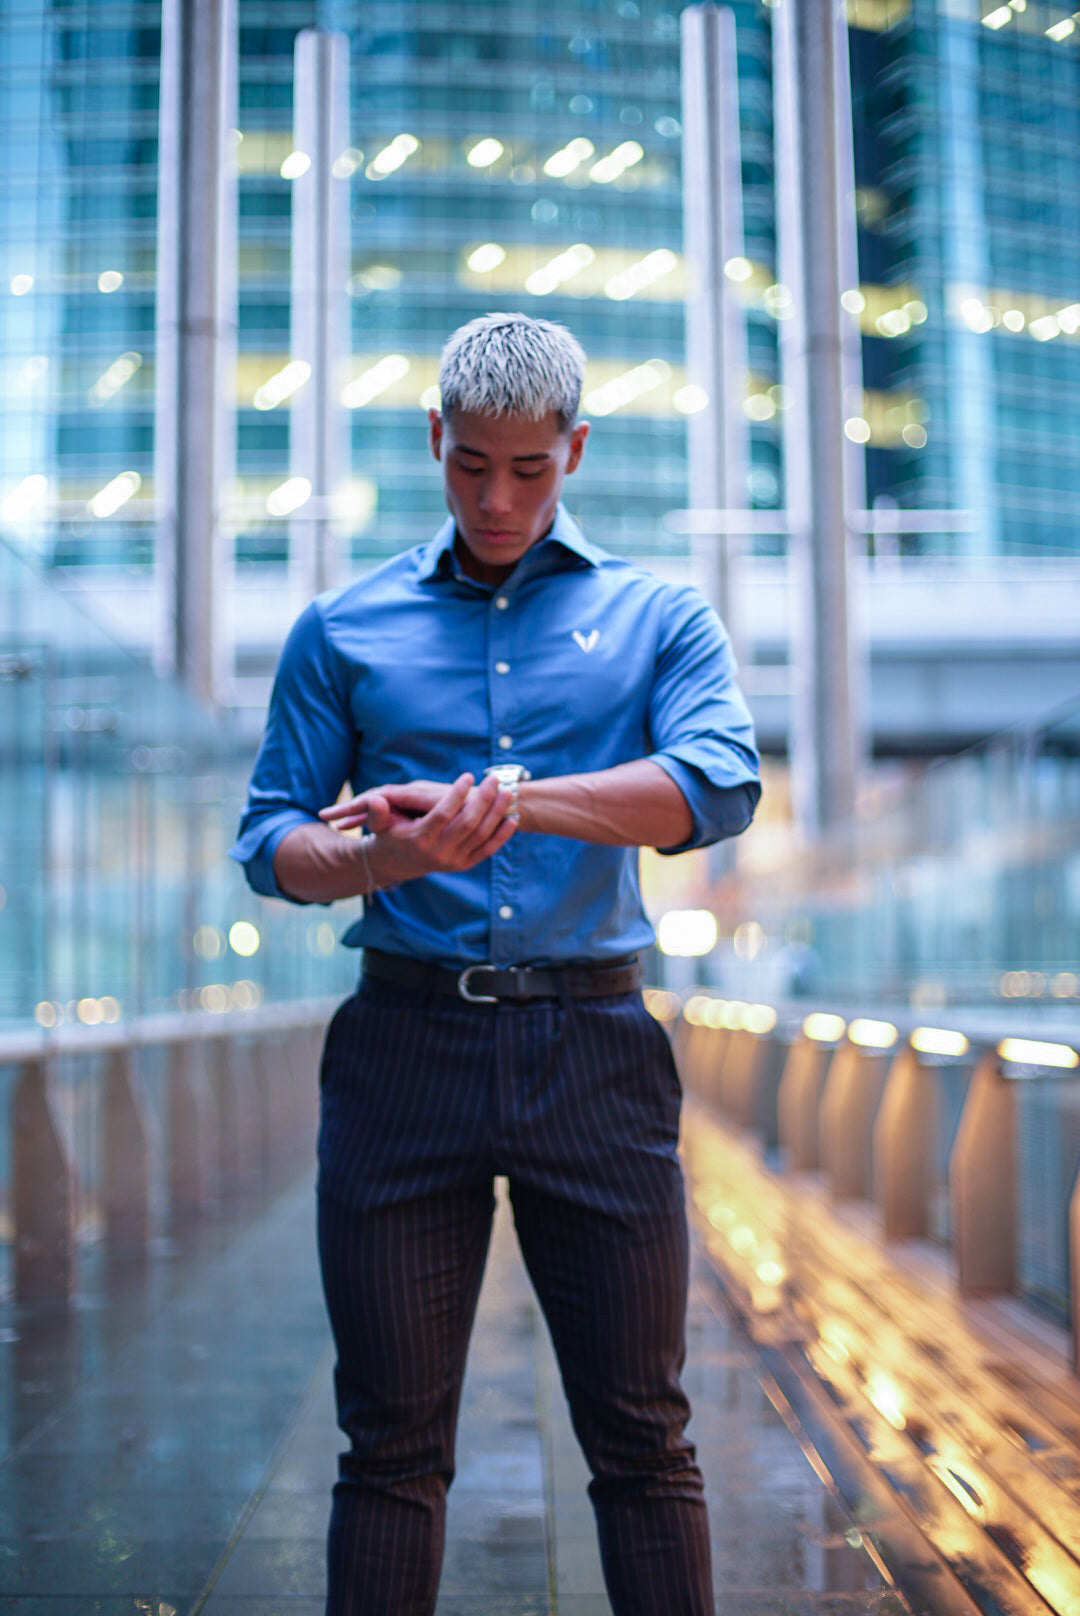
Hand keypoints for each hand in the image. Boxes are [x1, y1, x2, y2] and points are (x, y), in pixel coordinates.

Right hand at [331, 773, 517, 884]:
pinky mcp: (463, 865)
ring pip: (480, 836)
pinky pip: (487, 850)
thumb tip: (374, 799)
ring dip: (496, 814)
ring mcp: (453, 860)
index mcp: (419, 839)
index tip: (468, 776)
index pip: (442, 815)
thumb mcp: (379, 824)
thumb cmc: (390, 835)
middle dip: (483, 800)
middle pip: (467, 824)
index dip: (456, 795)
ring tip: (507, 792)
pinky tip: (512, 819)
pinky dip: (501, 836)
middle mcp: (438, 852)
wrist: (397, 864)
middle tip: (494, 780)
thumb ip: (378, 811)